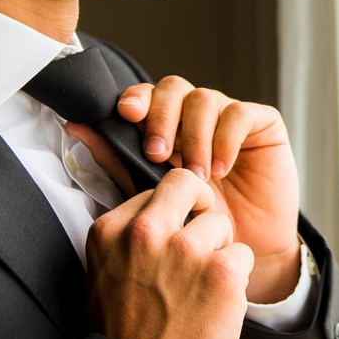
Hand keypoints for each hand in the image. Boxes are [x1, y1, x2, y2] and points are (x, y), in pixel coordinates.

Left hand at [67, 76, 302, 304]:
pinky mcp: (262, 124)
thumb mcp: (153, 194)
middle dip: (161, 117)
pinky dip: (226, 138)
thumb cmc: (198, 226)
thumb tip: (76, 126)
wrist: (244, 251)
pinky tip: (221, 168)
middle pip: (173, 88)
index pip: (147, 97)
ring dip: (195, 136)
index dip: (136, 98)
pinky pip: (240, 113)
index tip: (126, 115)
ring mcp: (228, 117)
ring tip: (197, 175)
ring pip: (204, 98)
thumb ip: (118, 159)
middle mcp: (195, 117)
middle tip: (158, 154)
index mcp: (166, 127)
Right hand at [83, 167, 253, 338]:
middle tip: (202, 236)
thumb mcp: (103, 276)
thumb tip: (155, 208)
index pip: (155, 191)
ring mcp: (185, 251)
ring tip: (202, 290)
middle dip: (200, 205)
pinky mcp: (222, 274)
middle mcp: (145, 233)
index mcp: (111, 231)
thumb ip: (125, 239)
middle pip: (189, 183)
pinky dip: (237, 281)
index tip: (173, 236)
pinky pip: (243, 255)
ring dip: (219, 253)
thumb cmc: (124, 338)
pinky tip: (216, 305)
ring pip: (220, 224)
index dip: (171, 214)